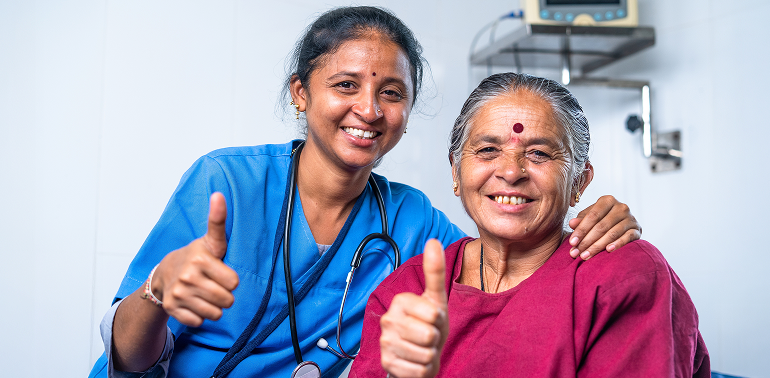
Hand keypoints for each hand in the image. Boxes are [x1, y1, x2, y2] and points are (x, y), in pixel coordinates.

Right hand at [152, 192, 239, 325]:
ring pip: (215, 314)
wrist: (165, 272)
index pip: (234, 282)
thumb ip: (218, 221)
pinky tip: (194, 302)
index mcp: (201, 259)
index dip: (230, 279)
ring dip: (214, 307)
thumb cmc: (196, 256)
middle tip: (213, 284)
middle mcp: (187, 277)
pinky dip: (200, 315)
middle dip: (224, 294)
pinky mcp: (172, 308)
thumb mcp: (211, 240)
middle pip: (227, 300)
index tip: (220, 270)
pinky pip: (199, 321)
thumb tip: (219, 194)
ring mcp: (178, 294)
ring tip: (205, 293)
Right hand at [380, 240, 447, 377]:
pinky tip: (416, 361)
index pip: (434, 315)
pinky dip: (423, 370)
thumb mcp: (436, 297)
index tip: (432, 319)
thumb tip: (433, 241)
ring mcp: (385, 342)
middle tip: (428, 335)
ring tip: (423, 348)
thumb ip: (435, 270)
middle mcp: (388, 319)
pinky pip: (418, 371)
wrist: (417, 354)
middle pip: (430, 335)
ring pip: (425, 354)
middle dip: (435, 339)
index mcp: (400, 301)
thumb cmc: (429, 323)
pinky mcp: (386, 363)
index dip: (440, 321)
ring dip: (430, 355)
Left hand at [568, 195, 641, 259]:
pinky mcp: (637, 229)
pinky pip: (627, 237)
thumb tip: (571, 223)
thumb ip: (581, 220)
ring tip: (585, 256)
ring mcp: (631, 218)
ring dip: (597, 246)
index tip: (571, 243)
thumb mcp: (590, 218)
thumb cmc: (601, 220)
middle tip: (576, 253)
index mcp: (607, 200)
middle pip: (601, 226)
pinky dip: (618, 244)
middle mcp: (621, 207)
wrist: (623, 225)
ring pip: (612, 233)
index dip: (581, 230)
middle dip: (586, 241)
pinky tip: (608, 251)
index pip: (592, 216)